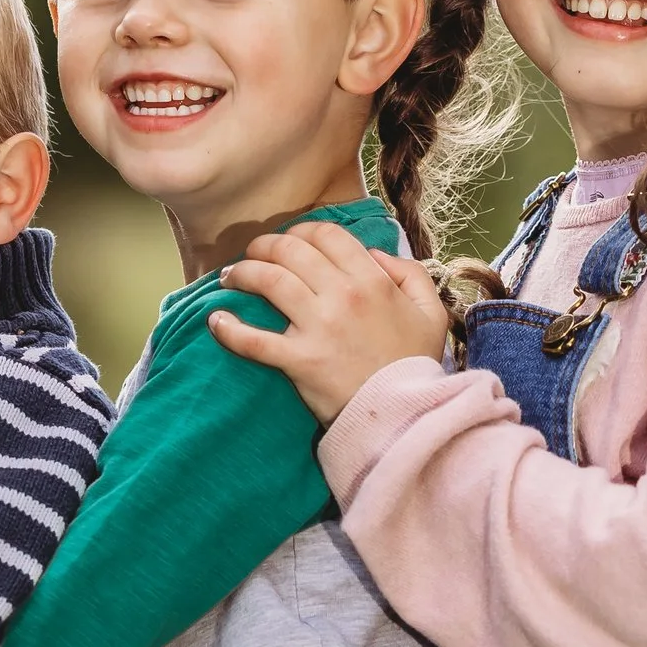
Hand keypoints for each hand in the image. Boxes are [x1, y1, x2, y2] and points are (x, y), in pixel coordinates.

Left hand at [210, 222, 451, 424]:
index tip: (291, 241)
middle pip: (290, 251)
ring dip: (242, 273)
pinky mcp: (298, 361)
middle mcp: (341, 295)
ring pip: (267, 281)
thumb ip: (409, 273)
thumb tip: (375, 255)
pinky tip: (216, 321)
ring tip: (230, 278)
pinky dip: (228, 329)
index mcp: (371, 280)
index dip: (302, 231)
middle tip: (253, 255)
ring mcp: (317, 327)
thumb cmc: (414, 364)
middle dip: (264, 246)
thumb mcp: (430, 312)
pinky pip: (252, 340)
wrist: (404, 415)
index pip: (326, 235)